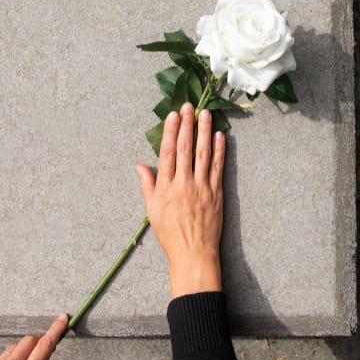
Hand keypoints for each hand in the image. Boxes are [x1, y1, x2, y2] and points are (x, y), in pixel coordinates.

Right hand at [138, 102, 225, 297]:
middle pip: (186, 148)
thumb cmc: (170, 234)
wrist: (194, 253)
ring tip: (205, 114)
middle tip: (187, 106)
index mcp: (166, 187)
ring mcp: (202, 187)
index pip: (168, 153)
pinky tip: (219, 136)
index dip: (170, 132)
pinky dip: (219, 150)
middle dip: (186, 125)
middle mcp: (184, 184)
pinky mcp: (216, 193)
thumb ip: (147, 185)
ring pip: (203, 153)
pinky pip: (218, 167)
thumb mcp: (152, 210)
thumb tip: (139, 165)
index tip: (172, 115)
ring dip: (204, 131)